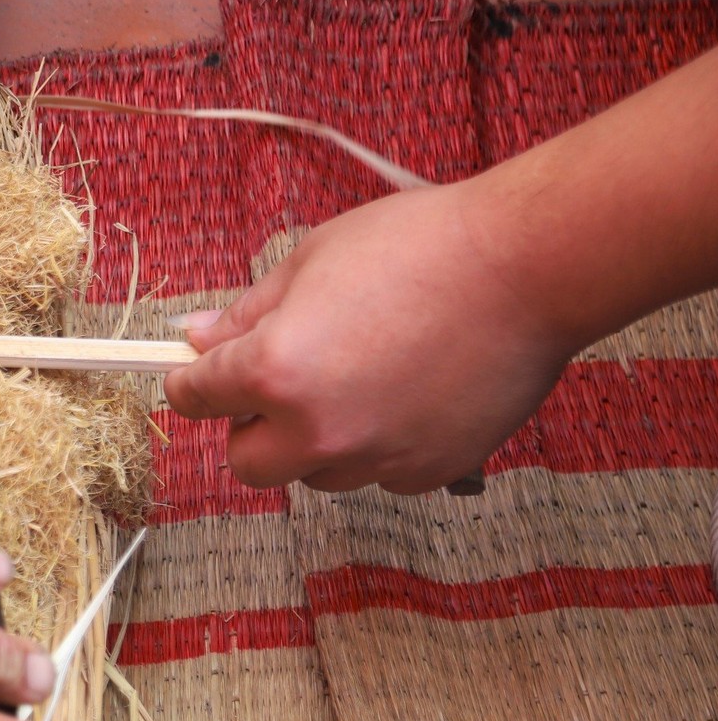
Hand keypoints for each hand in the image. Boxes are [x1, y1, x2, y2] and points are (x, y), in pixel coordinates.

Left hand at [163, 181, 575, 494]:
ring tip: (359, 375)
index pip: (196, 399)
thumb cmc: (419, 247)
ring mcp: (378, 457)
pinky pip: (380, 472)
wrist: (529, 266)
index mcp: (275, 372)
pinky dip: (379, 444)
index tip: (197, 375)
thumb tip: (198, 339)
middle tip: (274, 386)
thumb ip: (248, 314)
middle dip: (251, 428)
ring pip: (317, 473)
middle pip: (249, 464)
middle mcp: (320, 429)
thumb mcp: (310, 261)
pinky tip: (406, 391)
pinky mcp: (430, 471)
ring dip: (317, 439)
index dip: (191, 382)